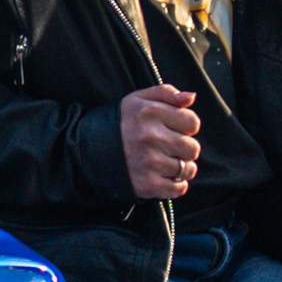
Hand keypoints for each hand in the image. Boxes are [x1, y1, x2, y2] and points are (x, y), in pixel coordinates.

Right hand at [120, 83, 200, 200]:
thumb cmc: (120, 124)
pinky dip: (176, 185)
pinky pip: (179, 188)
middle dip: (186, 148)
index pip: (192, 122)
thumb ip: (166, 93)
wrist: (89, 152)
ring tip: (167, 162)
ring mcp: (149, 162)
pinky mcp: (147, 184)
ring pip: (188, 169)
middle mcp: (149, 137)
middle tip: (171, 147)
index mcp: (150, 112)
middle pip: (193, 148)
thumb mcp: (138, 99)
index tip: (176, 129)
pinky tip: (164, 176)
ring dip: (182, 168)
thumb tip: (191, 97)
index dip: (187, 126)